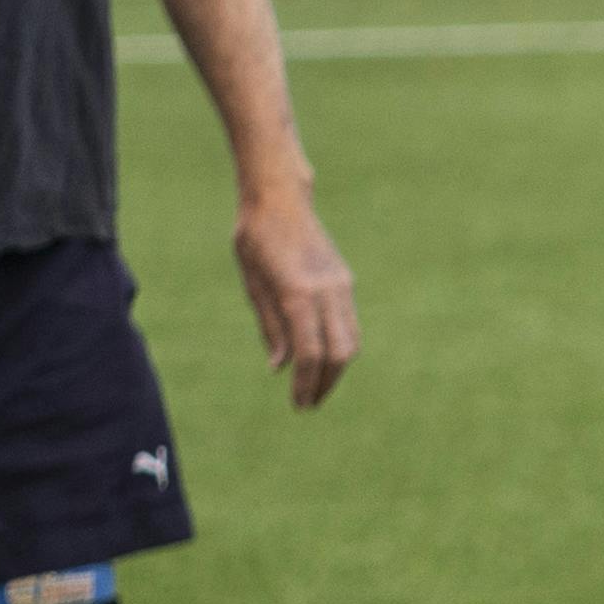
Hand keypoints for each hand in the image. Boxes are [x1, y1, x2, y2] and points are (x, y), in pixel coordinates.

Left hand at [232, 184, 355, 408]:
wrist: (280, 199)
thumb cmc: (255, 240)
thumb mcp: (253, 285)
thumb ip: (270, 327)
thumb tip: (280, 368)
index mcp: (298, 292)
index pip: (311, 352)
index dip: (306, 383)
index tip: (298, 404)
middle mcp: (327, 290)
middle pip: (340, 352)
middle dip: (327, 383)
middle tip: (309, 403)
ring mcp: (340, 285)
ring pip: (351, 340)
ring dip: (337, 369)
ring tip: (317, 387)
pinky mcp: (344, 281)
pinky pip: (349, 324)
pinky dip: (339, 347)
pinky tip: (322, 358)